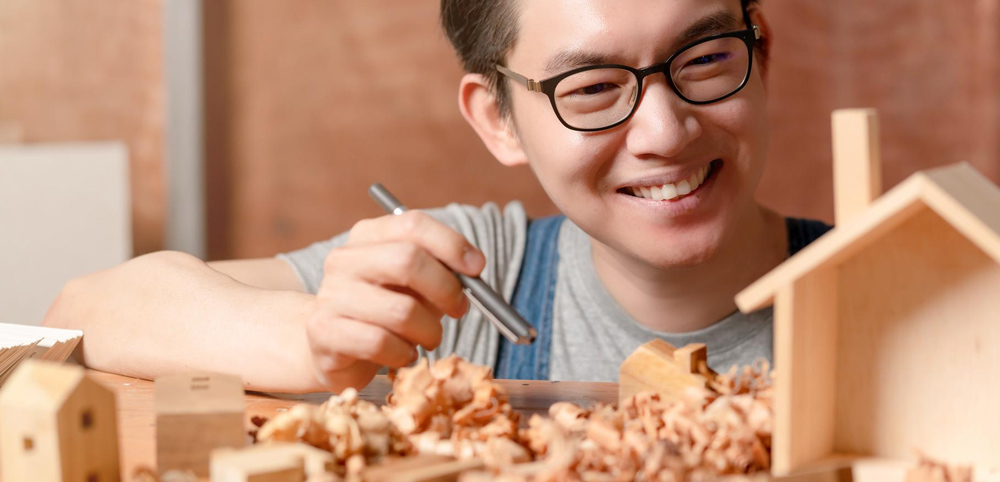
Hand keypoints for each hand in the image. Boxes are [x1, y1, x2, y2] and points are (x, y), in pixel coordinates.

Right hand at [306, 210, 484, 390]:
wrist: (331, 344)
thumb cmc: (385, 309)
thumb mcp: (415, 283)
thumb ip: (441, 271)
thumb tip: (473, 271)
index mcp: (368, 236)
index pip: (412, 224)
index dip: (451, 244)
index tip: (477, 268)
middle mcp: (344, 259)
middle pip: (407, 260)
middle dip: (446, 289)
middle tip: (459, 309)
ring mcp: (330, 295)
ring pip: (400, 311)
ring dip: (429, 331)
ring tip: (428, 338)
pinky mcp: (324, 332)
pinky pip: (381, 343)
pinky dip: (404, 353)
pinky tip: (403, 354)